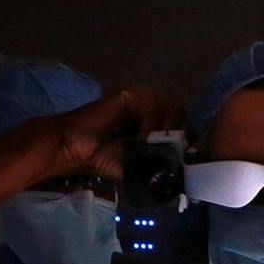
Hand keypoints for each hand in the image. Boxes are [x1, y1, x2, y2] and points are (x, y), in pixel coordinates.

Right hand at [45, 86, 181, 178]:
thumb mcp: (140, 164)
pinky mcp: (130, 94)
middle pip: (181, 114)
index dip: (185, 138)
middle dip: (176, 135)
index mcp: (155, 121)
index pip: (183, 123)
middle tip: (163, 152)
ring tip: (147, 146)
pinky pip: (153, 106)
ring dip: (163, 132)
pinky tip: (139, 138)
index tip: (181, 156)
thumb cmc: (105, 158)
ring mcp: (141, 97)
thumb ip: (160, 160)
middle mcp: (151, 105)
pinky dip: (151, 124)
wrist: (77, 151)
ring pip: (171, 109)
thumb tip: (183, 168)